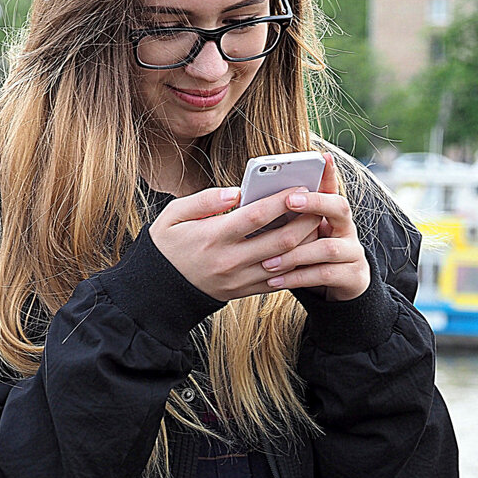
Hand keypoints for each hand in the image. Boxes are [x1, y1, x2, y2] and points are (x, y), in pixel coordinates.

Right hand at [149, 185, 322, 301]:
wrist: (158, 290)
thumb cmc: (167, 245)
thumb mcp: (172, 215)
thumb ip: (204, 200)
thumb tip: (235, 192)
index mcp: (212, 237)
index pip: (255, 216)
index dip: (280, 201)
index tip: (299, 186)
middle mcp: (229, 261)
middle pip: (279, 241)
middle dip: (304, 222)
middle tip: (318, 204)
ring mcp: (239, 279)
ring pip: (285, 263)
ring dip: (306, 244)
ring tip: (317, 224)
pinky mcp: (244, 291)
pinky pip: (278, 280)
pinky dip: (296, 264)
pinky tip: (304, 248)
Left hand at [259, 152, 370, 301]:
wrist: (339, 287)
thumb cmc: (308, 254)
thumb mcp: (300, 232)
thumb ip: (288, 215)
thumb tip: (250, 197)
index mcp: (333, 213)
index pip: (332, 187)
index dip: (327, 173)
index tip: (319, 158)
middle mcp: (347, 228)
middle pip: (340, 208)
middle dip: (314, 203)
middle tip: (289, 201)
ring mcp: (353, 253)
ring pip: (328, 247)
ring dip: (296, 252)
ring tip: (267, 260)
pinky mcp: (353, 277)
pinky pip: (325, 274)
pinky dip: (297, 277)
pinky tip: (273, 280)